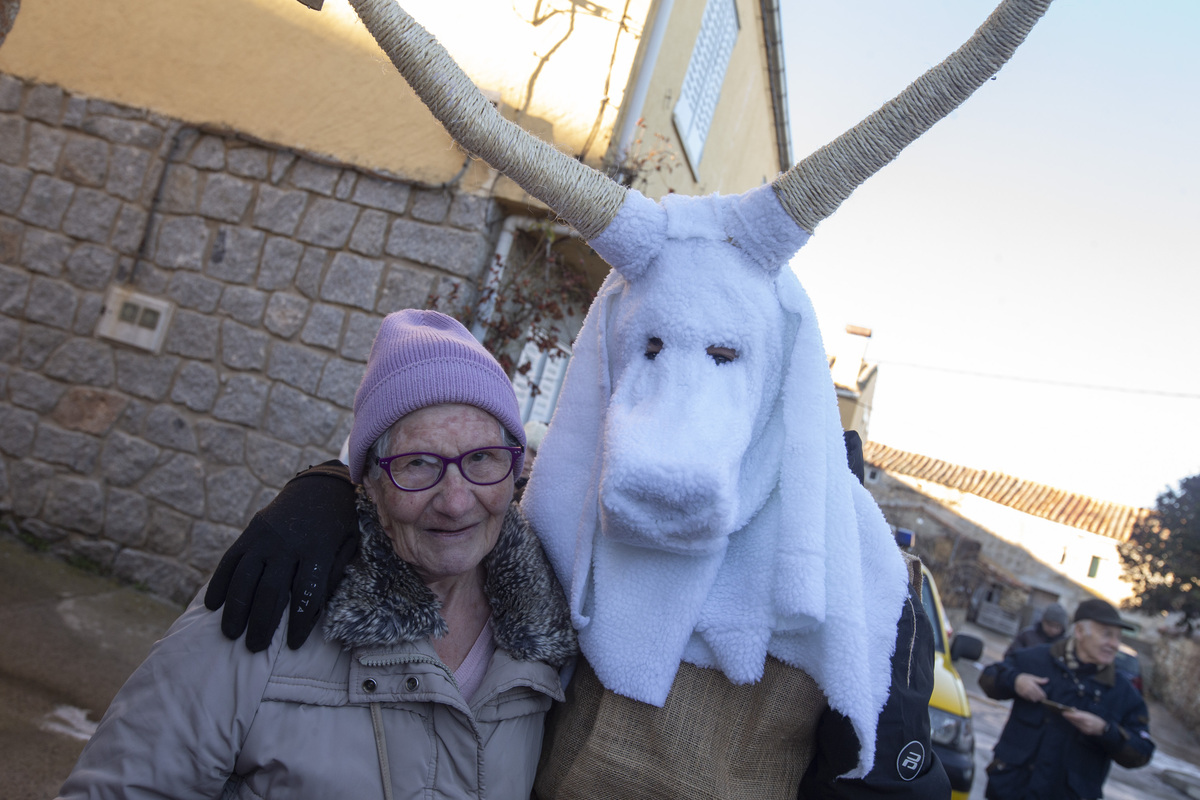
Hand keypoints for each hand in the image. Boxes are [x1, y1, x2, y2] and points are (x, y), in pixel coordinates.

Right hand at [204, 461, 357, 651]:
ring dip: (236, 609)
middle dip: (262, 624)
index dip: (300, 622)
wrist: (321, 485)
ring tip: (231, 634)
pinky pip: (230, 561)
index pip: (307, 593)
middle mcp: (289, 544)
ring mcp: (266, 537)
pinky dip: (219, 583)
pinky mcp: (250, 532)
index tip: (294, 645)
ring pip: (245, 578)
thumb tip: (316, 609)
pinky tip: (213, 605)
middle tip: (254, 648)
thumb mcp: (350, 545)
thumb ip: (334, 574)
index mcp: (318, 549)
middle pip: (271, 591)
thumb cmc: (340, 523)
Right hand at [1015, 673, 1049, 702]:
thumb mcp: (1032, 677)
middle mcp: (1029, 690)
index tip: (1045, 696)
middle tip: (1041, 697)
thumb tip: (1047, 680)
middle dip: (1040, 698)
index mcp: (1032, 685)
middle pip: (1038, 698)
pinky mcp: (1022, 695)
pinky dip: (1031, 699)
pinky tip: (1032, 696)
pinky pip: (1029, 700)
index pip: (1041, 694)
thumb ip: (1040, 680)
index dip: (1044, 696)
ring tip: (1037, 697)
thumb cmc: (1025, 678)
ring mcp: (1025, 693)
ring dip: (1036, 699)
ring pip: (1034, 700)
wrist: (1015, 680)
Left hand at [1063, 708, 1108, 735]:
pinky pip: (1078, 727)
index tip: (1064, 712)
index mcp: (1088, 719)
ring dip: (1071, 720)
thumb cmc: (1097, 719)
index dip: (1070, 715)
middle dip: (1069, 717)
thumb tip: (1072, 709)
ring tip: (1066, 716)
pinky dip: (1075, 723)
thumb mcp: (1090, 714)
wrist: (1104, 729)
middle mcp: (1086, 725)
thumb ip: (1080, 712)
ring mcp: (1086, 729)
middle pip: (1075, 721)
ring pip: (1075, 724)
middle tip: (1063, 713)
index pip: (1077, 717)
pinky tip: (1072, 721)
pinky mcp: (1085, 732)